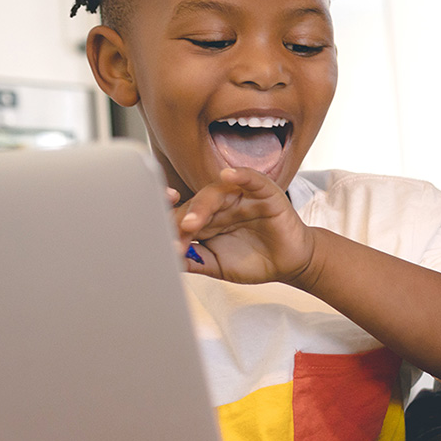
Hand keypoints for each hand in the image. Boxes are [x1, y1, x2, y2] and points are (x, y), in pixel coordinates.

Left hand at [169, 169, 316, 285]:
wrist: (289, 265)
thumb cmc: (254, 261)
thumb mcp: (218, 266)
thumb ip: (194, 261)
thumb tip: (168, 261)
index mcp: (206, 219)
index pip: (182, 214)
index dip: (167, 218)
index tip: (152, 227)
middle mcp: (220, 204)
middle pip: (194, 203)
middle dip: (182, 218)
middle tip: (175, 234)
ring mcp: (241, 196)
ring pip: (216, 192)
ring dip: (202, 205)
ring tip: (192, 221)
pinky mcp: (264, 192)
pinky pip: (251, 178)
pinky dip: (240, 175)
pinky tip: (228, 175)